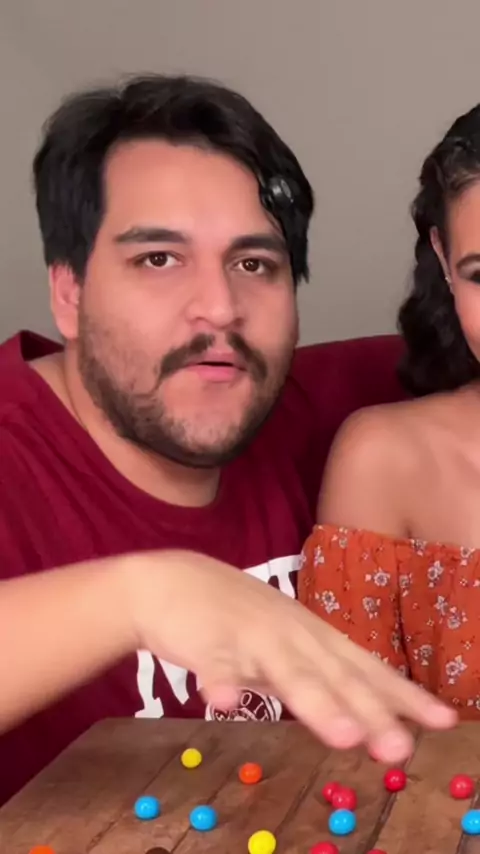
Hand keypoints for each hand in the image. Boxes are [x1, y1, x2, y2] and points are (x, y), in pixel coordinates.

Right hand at [126, 550, 456, 762]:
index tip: (442, 720)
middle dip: (369, 710)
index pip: (364, 666)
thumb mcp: (285, 643)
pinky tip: (224, 704)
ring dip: (315, 702)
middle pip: (334, 675)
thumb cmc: (234, 616)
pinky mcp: (205, 641)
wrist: (168, 580)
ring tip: (345, 735)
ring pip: (285, 672)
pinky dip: (220, 681)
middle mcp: (289, 634)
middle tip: (399, 748)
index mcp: (311, 635)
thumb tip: (363, 712)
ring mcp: (248, 635)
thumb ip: (318, 674)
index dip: (401, 694)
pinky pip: (213, 664)